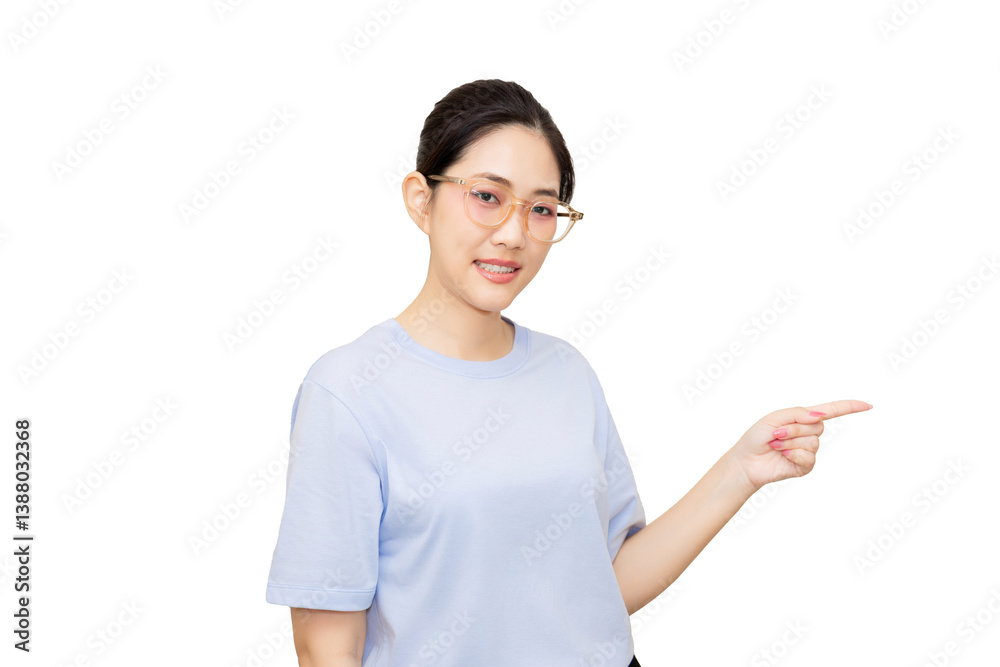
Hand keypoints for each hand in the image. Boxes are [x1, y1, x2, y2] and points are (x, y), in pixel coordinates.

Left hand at [729, 399, 872, 491]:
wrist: (746, 462)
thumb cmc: (757, 437)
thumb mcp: (774, 418)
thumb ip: (797, 413)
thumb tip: (820, 414)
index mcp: (803, 419)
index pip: (831, 411)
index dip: (849, 407)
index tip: (867, 405)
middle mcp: (809, 433)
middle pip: (817, 426)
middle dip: (794, 428)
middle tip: (777, 433)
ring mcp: (808, 451)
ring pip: (812, 442)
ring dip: (791, 442)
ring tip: (777, 445)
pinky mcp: (806, 466)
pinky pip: (809, 457)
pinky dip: (794, 455)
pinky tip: (783, 456)